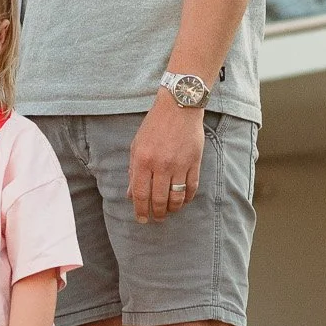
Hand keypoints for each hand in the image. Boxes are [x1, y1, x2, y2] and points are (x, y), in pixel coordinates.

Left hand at [128, 95, 205, 222]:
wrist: (178, 106)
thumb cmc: (154, 125)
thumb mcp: (136, 145)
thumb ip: (133, 170)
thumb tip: (131, 194)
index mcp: (143, 160)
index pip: (140, 194)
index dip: (140, 210)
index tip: (142, 219)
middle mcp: (160, 165)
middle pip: (158, 200)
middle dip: (157, 214)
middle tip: (157, 219)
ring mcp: (179, 164)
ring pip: (176, 197)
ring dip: (172, 209)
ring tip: (169, 212)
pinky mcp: (194, 162)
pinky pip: (191, 187)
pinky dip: (187, 198)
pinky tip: (183, 201)